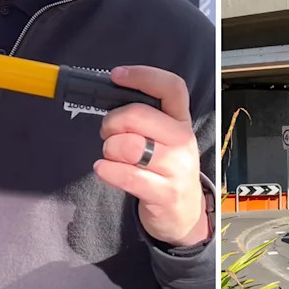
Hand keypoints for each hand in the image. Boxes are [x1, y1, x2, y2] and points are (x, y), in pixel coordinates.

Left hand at [94, 65, 208, 246]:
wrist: (184, 213)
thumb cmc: (165, 168)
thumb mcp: (165, 138)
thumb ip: (146, 117)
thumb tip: (112, 93)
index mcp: (181, 120)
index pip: (171, 87)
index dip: (143, 75)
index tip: (117, 75)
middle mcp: (182, 141)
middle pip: (138, 115)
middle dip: (111, 121)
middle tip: (107, 131)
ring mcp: (176, 168)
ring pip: (127, 146)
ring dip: (109, 149)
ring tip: (112, 155)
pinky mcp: (164, 193)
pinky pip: (125, 175)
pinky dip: (106, 170)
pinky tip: (104, 169)